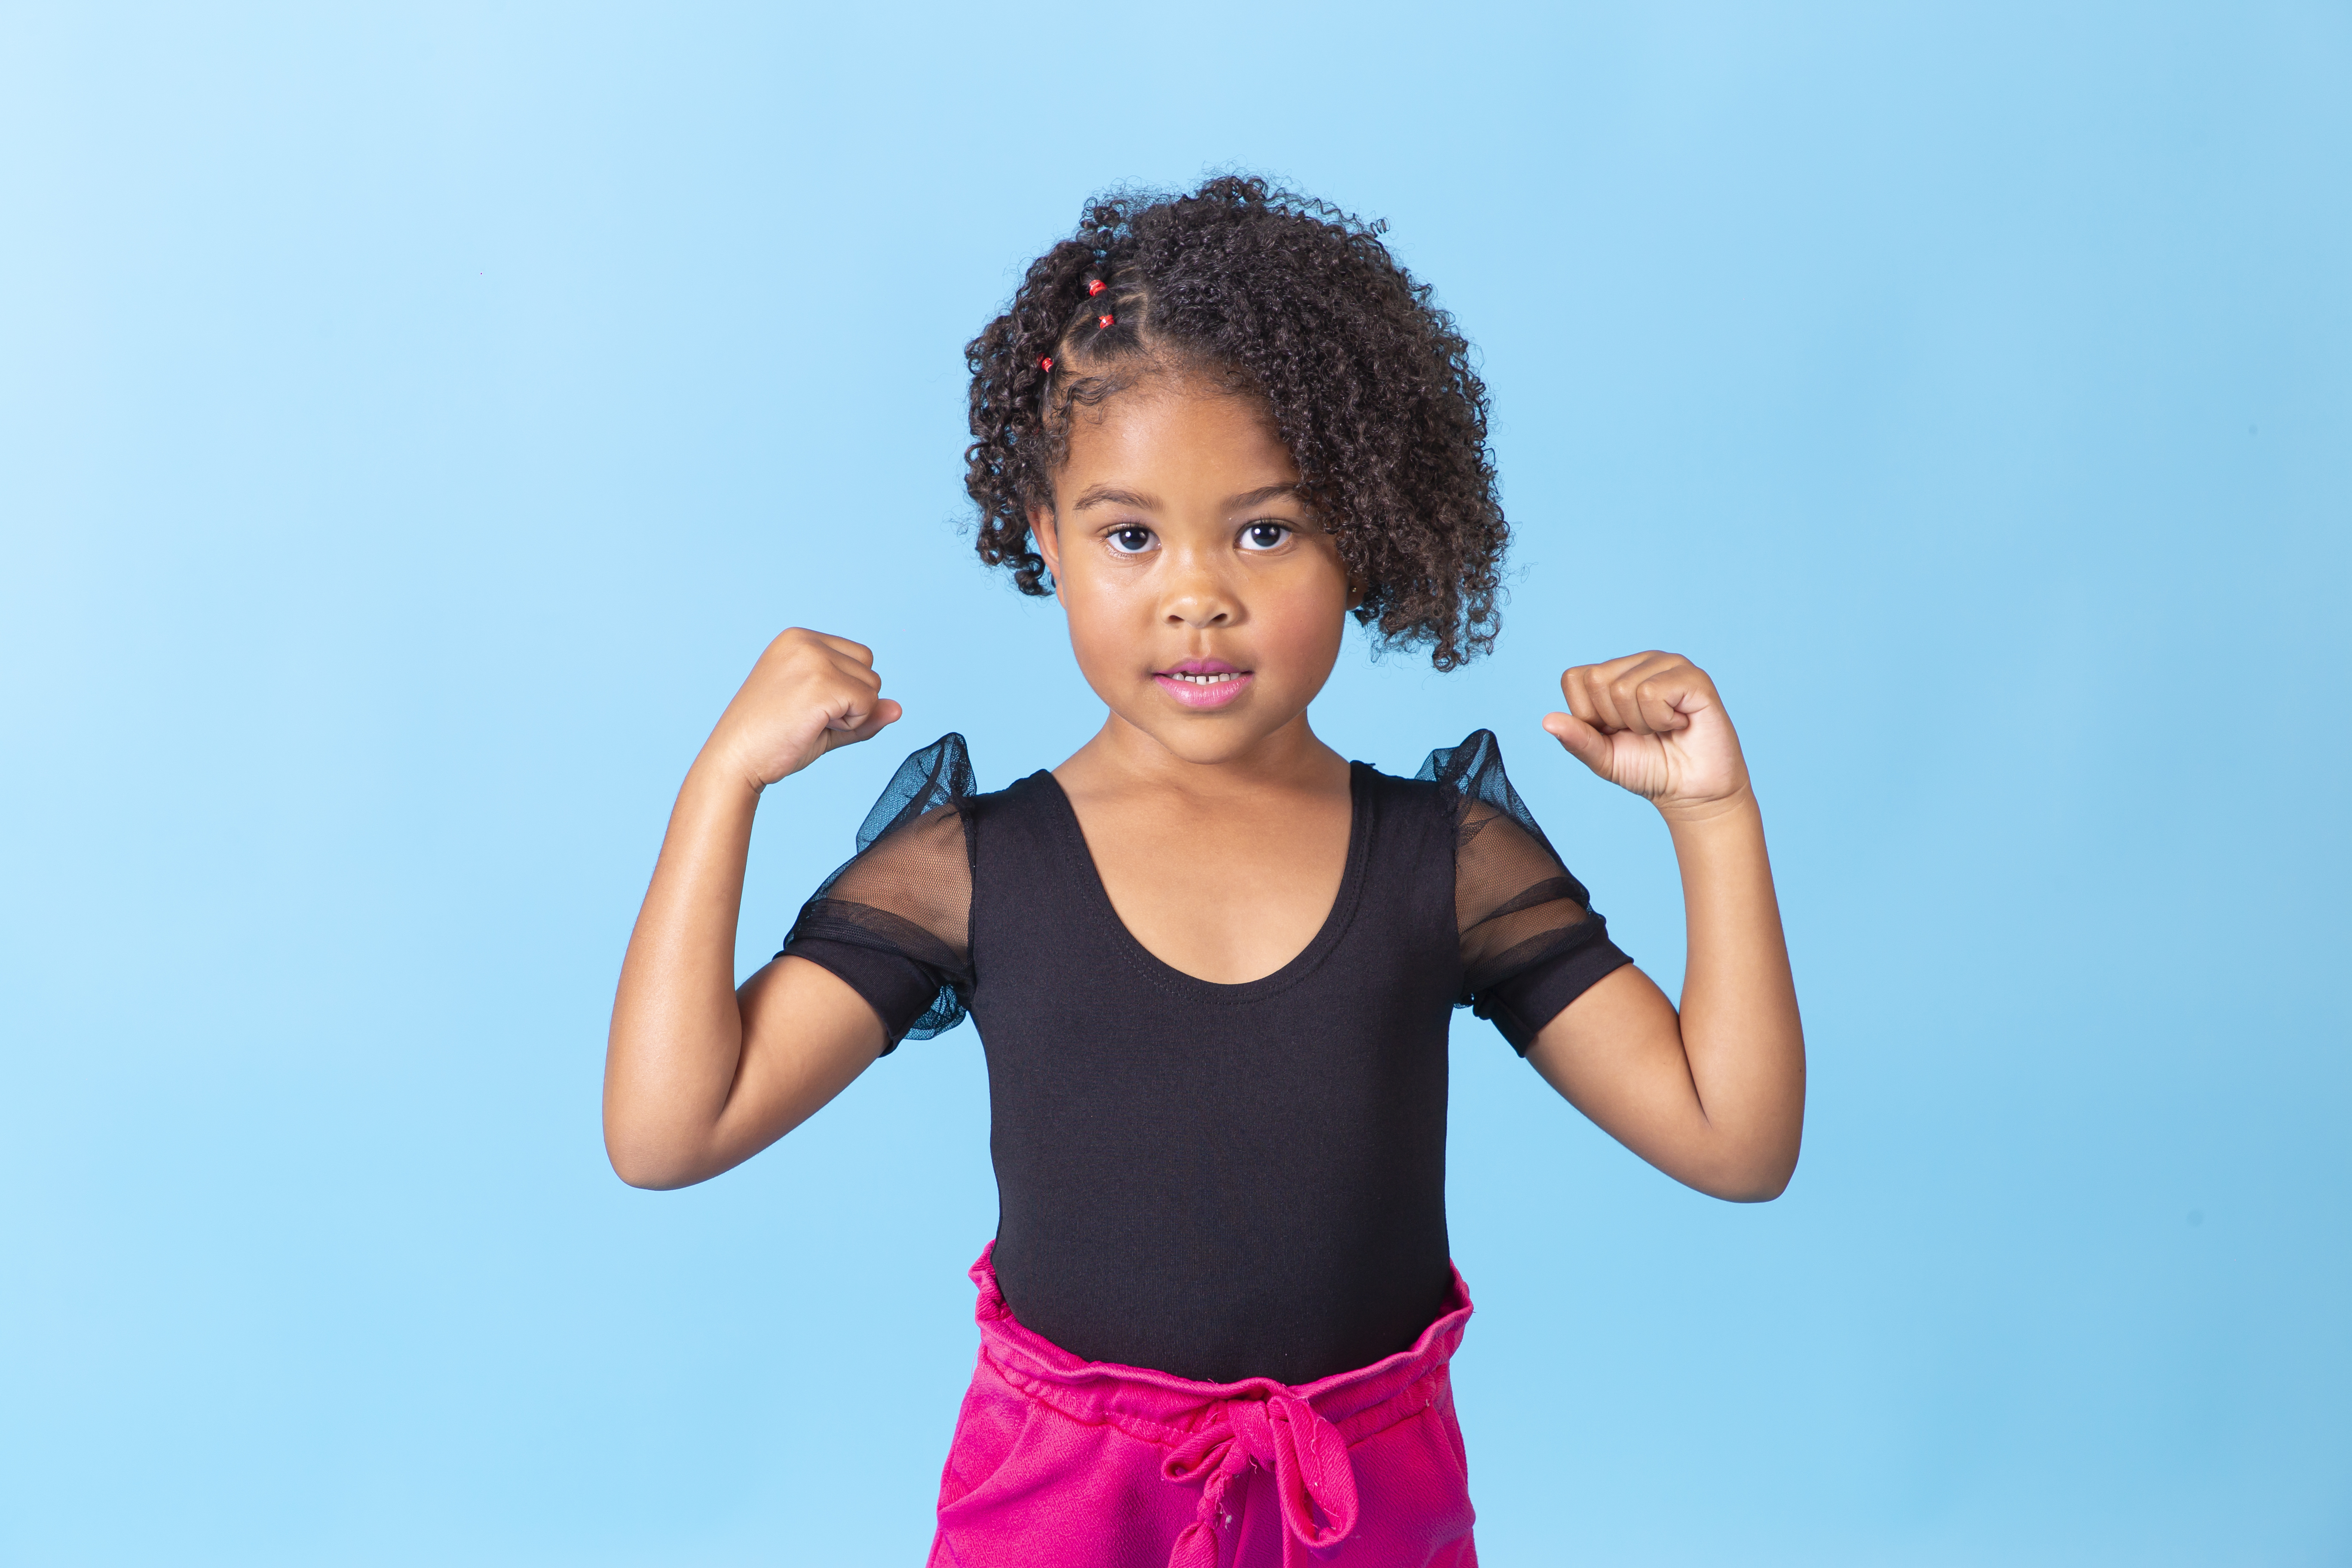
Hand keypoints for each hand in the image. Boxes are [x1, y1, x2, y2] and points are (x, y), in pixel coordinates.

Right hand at [706, 628, 901, 791]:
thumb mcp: (822, 718)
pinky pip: (868, 704)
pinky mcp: (821, 683)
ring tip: (810, 722)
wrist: (734, 760)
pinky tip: (814, 728)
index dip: (846, 691)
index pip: (859, 657)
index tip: (807, 706)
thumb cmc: (771, 740)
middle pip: (871, 669)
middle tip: (810, 717)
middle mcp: (805, 641)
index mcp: (798, 639)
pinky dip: (851, 725)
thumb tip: (898, 709)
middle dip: (853, 701)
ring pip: (873, 687)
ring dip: (852, 715)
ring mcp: (813, 659)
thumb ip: (861, 710)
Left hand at [1543, 651, 1749, 816]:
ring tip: (1663, 728)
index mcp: (1614, 674)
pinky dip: (1660, 721)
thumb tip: (1547, 721)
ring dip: (1641, 723)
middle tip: (1643, 731)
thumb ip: (1577, 739)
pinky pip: (1652, 693)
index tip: (1615, 731)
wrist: (1691, 792)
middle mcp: (1641, 662)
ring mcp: (1669, 665)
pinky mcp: (1694, 678)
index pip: (1575, 678)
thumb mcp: (1603, 758)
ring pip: (1623, 688)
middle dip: (1614, 720)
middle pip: (1597, 681)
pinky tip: (1679, 724)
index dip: (1588, 715)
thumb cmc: (1649, 768)